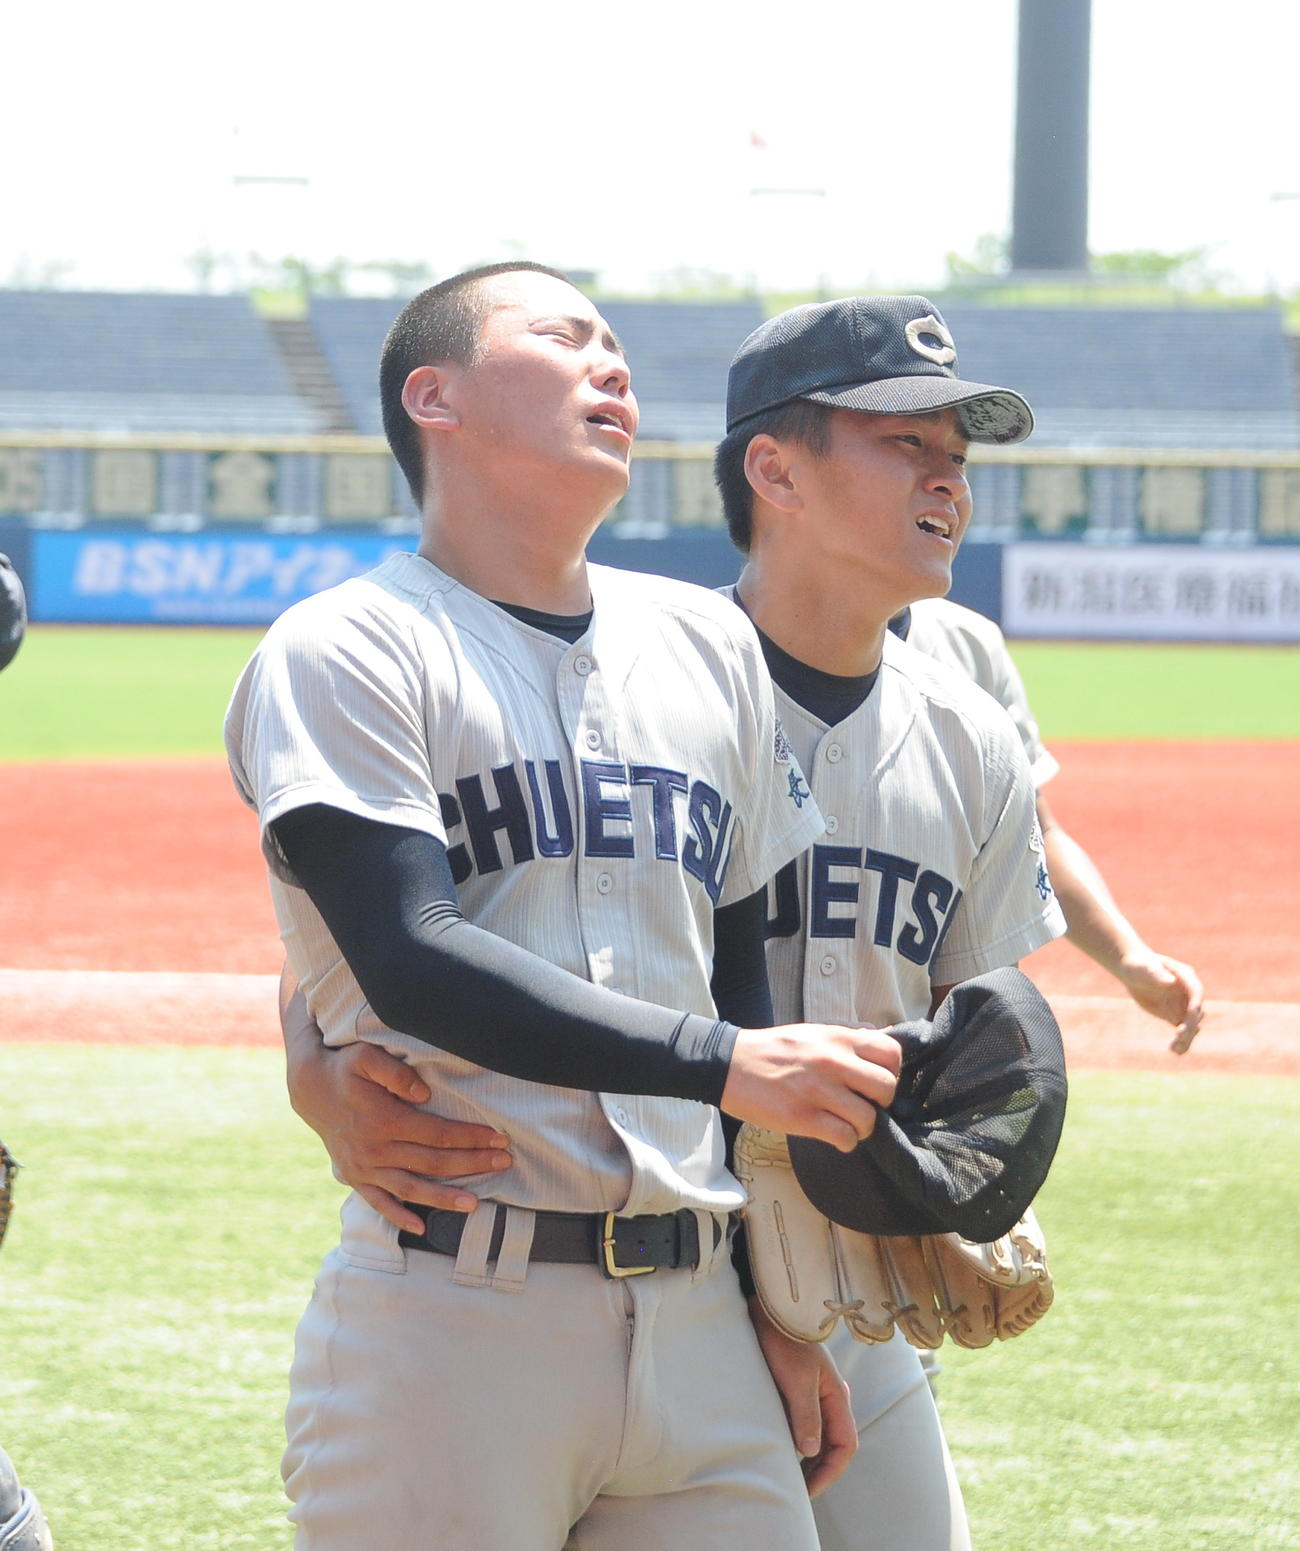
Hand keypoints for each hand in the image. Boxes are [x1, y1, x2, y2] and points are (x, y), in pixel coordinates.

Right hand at [288, 1041, 512, 1231]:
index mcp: (384, 1120)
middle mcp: (375, 1149)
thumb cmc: (345, 1068)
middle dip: (471, 1163)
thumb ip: (396, 1073)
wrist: (310, 1088)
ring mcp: (364, 1167)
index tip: (499, 1139)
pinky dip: (397, 1217)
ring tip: (474, 1205)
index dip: (471, 1137)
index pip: (438, 1134)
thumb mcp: (366, 1056)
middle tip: (505, 1163)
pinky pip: (378, 1202)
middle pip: (432, 1162)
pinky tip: (419, 1227)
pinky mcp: (354, 1177)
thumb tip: (425, 1094)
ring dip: (443, 1198)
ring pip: (410, 1188)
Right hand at [721, 1024, 900, 1150]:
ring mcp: (818, 1091)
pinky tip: (834, 1135)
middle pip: (886, 1089)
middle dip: (880, 1104)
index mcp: (837, 1037)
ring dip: (862, 1128)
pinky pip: (845, 1138)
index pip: (891, 1053)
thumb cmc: (774, 1050)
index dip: (891, 1072)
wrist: (730, 1065)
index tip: (875, 1082)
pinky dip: (845, 1142)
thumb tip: (880, 1039)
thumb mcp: (813, 1031)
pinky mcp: (803, 1118)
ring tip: (847, 1124)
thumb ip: (847, 1036)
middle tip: (863, 1105)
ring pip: (868, 1119)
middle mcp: (833, 1061)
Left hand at [747, 1297, 856, 1497]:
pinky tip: (776, 1449)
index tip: (807, 1491)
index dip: (829, 1472)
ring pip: (815, 1436)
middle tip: (795, 1491)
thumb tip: (810, 1452)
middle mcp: (829, 1398)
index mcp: (837, 1395)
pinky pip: (799, 1423)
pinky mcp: (794, 1390)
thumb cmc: (783, 1340)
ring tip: (785, 1476)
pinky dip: (792, 1441)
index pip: (845, 1445)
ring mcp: (812, 1394)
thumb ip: (806, 1415)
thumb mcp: (797, 1379)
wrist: (767, 1308)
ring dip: (805, 1457)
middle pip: (832, 1445)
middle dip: (818, 1470)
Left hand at [1116, 949, 1204, 1053]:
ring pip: (1190, 1025)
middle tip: (1180, 1035)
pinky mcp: (1174, 1015)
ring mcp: (1182, 1005)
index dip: (1195, 1004)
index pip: (1196, 992)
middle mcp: (1187, 993)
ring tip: (1176, 1048)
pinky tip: (1176, 1051)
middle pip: (1195, 1011)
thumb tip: (1170, 982)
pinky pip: (1181, 1030)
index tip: (1191, 1015)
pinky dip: (1181, 1041)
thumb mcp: (1145, 968)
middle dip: (1190, 1024)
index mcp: (1185, 977)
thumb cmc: (1139, 965)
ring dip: (1187, 1037)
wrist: (1132, 971)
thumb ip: (1157, 974)